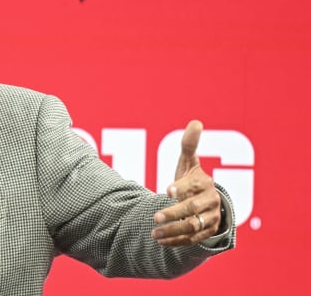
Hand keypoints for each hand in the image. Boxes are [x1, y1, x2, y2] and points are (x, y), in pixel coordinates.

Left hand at [151, 120, 220, 245]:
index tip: (167, 191)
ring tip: (153, 232)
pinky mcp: (206, 233)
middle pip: (192, 209)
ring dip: (172, 231)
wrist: (208, 203)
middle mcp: (209, 202)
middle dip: (173, 214)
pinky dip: (175, 241)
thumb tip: (195, 122)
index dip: (181, 188)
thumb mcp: (189, 163)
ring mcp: (209, 219)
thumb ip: (189, 145)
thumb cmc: (193, 180)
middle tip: (154, 217)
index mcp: (204, 183)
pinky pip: (191, 239)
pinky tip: (160, 240)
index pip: (193, 185)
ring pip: (192, 227)